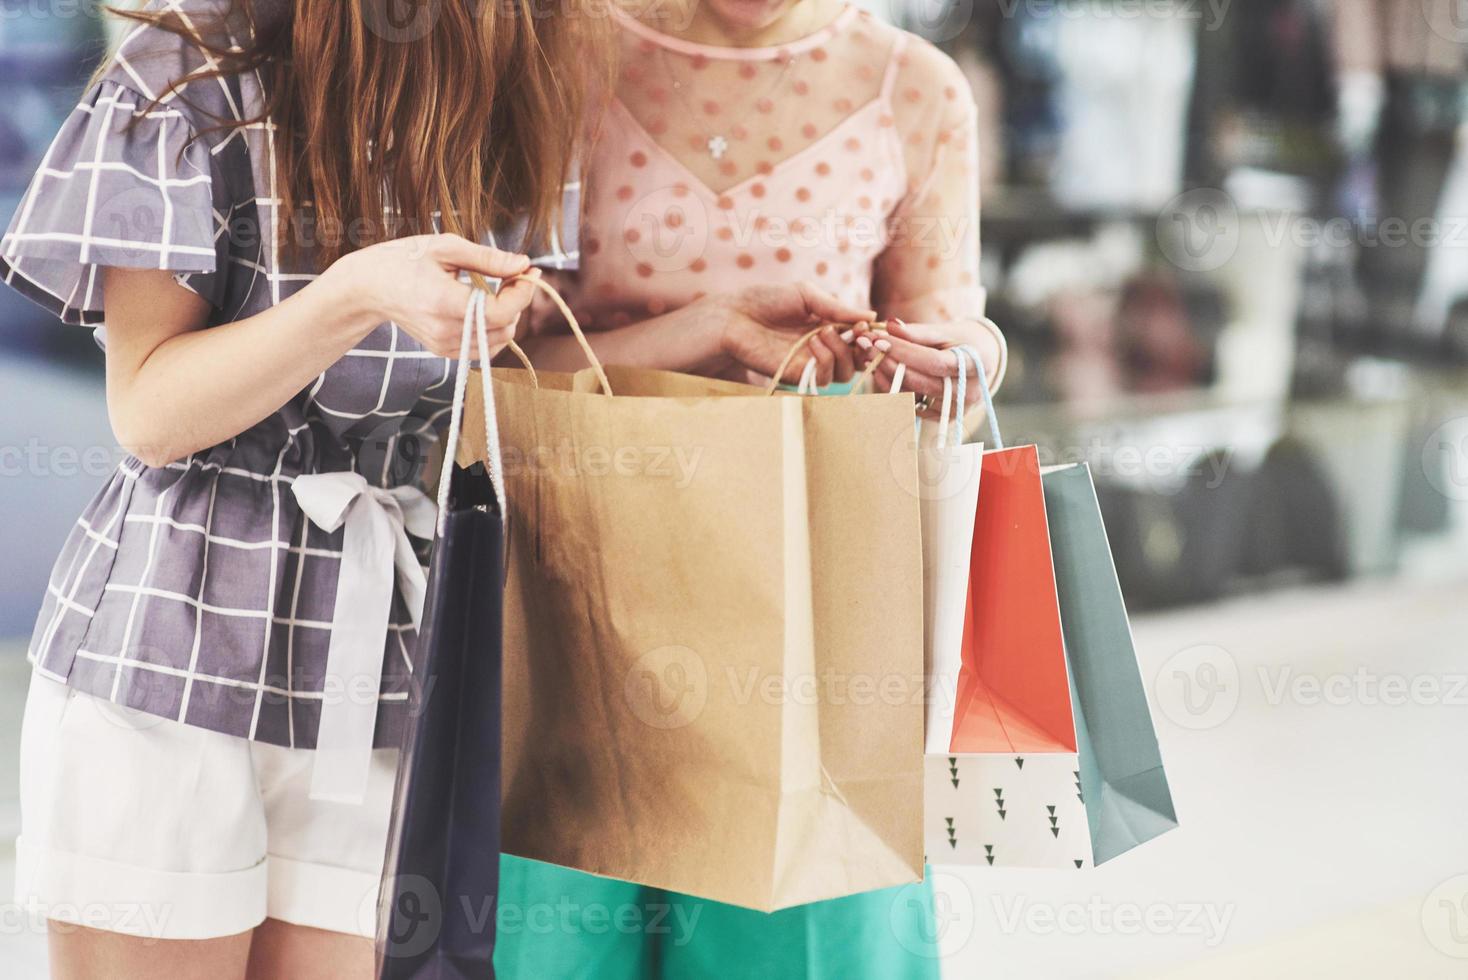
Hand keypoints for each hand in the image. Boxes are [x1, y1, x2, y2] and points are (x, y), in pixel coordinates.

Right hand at [326, 234, 541, 356]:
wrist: (369, 287)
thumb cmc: (405, 260)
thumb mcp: (445, 247)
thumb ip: (488, 258)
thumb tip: (523, 265)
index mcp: (444, 302)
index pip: (501, 313)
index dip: (522, 294)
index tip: (529, 271)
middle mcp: (444, 331)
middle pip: (505, 328)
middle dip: (517, 301)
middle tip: (512, 274)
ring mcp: (443, 346)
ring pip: (499, 341)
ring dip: (508, 316)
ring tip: (496, 289)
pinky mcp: (443, 351)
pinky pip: (484, 348)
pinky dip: (494, 328)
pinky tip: (484, 306)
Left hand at [699, 282, 875, 385]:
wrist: (735, 315)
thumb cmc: (767, 301)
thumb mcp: (807, 296)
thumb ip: (838, 308)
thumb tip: (871, 316)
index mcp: (826, 327)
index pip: (857, 340)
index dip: (867, 335)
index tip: (866, 324)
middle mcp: (821, 349)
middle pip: (856, 362)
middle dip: (863, 348)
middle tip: (857, 333)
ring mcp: (809, 364)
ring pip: (844, 373)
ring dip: (842, 351)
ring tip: (825, 331)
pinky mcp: (797, 376)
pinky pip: (824, 377)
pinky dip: (826, 359)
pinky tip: (814, 341)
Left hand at [854, 319, 1000, 416]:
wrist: (980, 361)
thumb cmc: (961, 340)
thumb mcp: (944, 331)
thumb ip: (918, 331)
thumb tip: (890, 326)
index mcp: (977, 364)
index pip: (934, 361)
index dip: (904, 352)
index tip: (880, 338)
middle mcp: (969, 392)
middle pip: (921, 382)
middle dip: (890, 362)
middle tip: (867, 345)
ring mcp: (956, 409)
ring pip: (912, 396)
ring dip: (886, 376)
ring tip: (871, 356)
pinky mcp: (942, 418)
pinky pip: (911, 405)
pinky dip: (893, 388)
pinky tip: (880, 371)